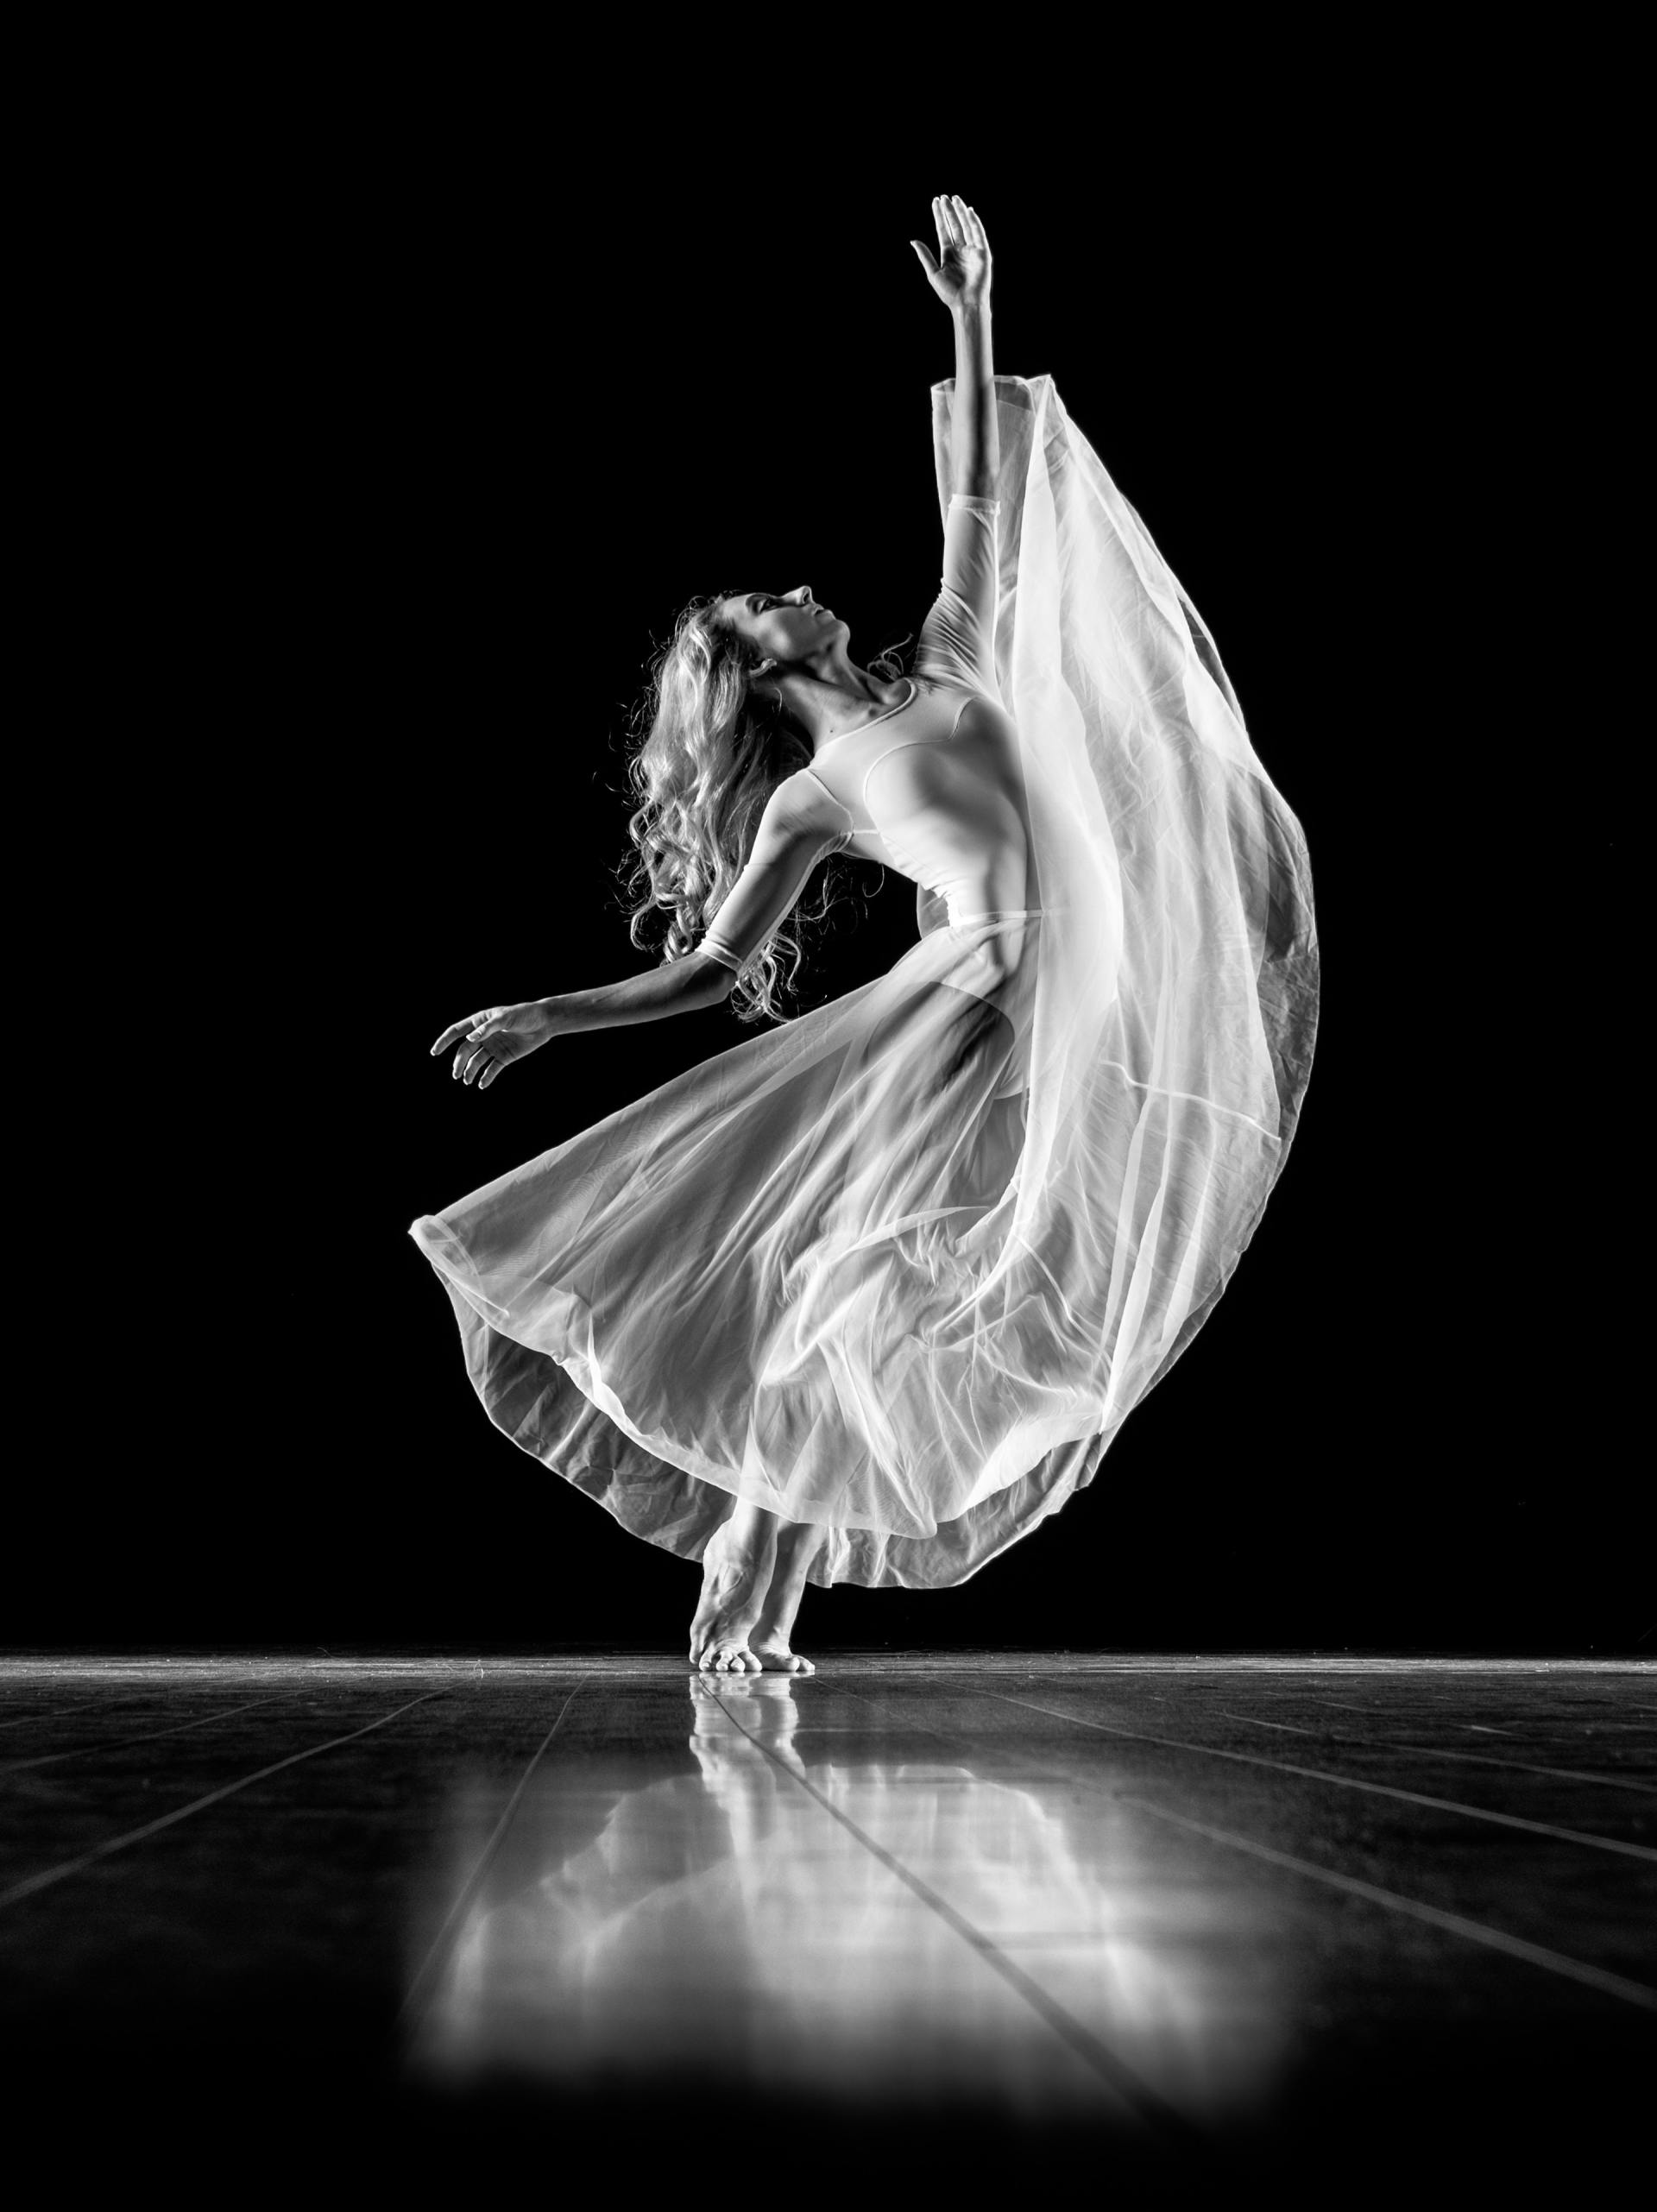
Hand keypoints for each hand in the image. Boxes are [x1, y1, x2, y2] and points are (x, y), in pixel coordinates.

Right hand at [430, 999, 560, 1088]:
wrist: (544, 1022)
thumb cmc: (524, 1014)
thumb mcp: (505, 1018)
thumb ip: (488, 1028)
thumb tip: (469, 1038)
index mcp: (479, 1021)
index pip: (457, 1031)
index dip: (444, 1041)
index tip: (434, 1052)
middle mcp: (484, 1035)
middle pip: (465, 1050)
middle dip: (459, 1062)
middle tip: (456, 1075)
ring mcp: (493, 1046)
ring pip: (476, 1061)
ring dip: (470, 1071)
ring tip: (467, 1081)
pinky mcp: (504, 1057)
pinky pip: (492, 1069)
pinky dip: (486, 1077)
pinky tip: (481, 1085)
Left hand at [910, 194, 991, 313]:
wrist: (966, 303)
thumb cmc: (949, 293)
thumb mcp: (933, 273)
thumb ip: (924, 256)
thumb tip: (913, 241)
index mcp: (949, 254)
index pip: (943, 230)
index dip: (939, 216)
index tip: (935, 202)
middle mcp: (961, 250)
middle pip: (954, 225)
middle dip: (949, 211)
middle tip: (943, 196)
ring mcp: (972, 250)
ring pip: (966, 226)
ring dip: (961, 212)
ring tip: (954, 198)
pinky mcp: (983, 253)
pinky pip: (979, 233)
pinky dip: (974, 222)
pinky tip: (969, 211)